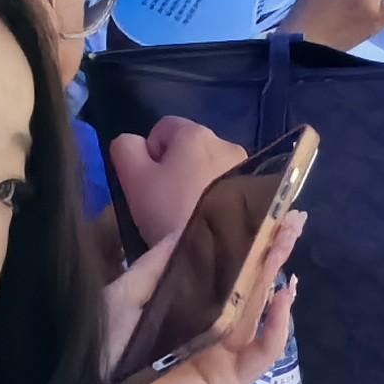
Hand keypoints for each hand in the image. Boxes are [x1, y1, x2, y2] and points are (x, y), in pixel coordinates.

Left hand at [105, 209, 302, 383]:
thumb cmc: (105, 349)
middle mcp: (212, 325)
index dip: (247, 244)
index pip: (226, 271)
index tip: (266, 213)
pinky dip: (277, 327)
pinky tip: (282, 298)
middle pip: (251, 285)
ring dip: (279, 277)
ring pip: (262, 311)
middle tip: (296, 219)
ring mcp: (226, 352)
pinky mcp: (233, 378)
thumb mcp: (125, 295)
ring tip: (289, 243)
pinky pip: (264, 351)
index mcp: (189, 306)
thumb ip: (157, 266)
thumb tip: (185, 229)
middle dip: (274, 252)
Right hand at [106, 113, 242, 258]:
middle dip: (175, 170)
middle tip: (168, 203)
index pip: (163, 129)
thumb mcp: (133, 177)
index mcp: (196, 133)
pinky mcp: (257, 192)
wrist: (217, 254)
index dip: (150, 154)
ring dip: (198, 185)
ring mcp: (247, 168)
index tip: (150, 184)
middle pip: (189, 150)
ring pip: (210, 170)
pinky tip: (210, 220)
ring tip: (191, 215)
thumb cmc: (169, 212)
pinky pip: (227, 188)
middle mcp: (226, 143)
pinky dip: (216, 199)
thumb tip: (136, 143)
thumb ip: (126, 148)